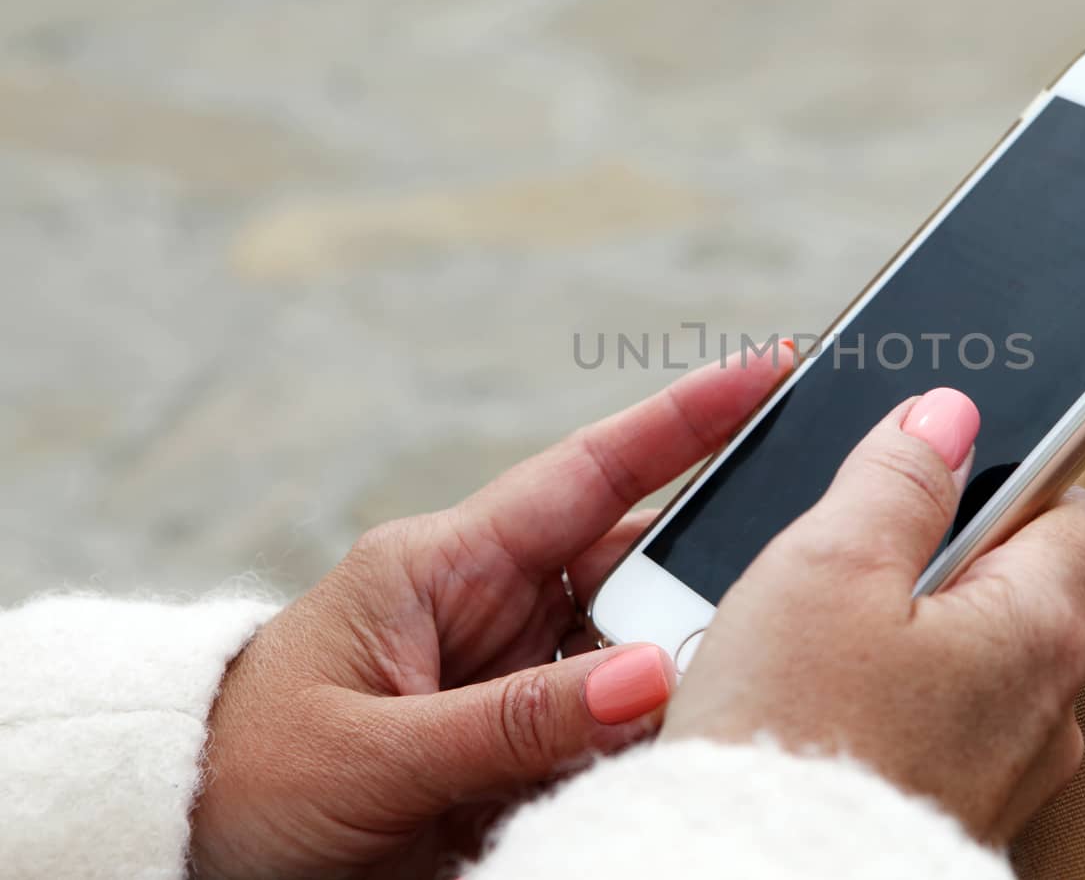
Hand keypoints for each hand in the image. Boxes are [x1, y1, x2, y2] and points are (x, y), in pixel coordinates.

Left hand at [190, 348, 792, 878]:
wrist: (189, 845)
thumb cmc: (250, 775)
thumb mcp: (375, 750)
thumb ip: (514, 720)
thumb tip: (653, 678)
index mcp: (442, 566)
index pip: (586, 474)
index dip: (682, 417)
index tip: (766, 367)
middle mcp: (489, 608)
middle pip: (631, 572)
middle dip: (705, 581)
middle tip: (779, 596)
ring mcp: (506, 675)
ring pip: (631, 655)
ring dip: (676, 677)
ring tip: (716, 703)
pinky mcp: (514, 743)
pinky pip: (606, 728)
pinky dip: (643, 740)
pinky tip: (669, 752)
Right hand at [665, 388, 1084, 842]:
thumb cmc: (790, 738)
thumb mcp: (830, 564)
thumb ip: (899, 477)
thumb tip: (946, 416)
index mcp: (1039, 627)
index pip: (1076, 507)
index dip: (1010, 473)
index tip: (945, 469)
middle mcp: (1049, 707)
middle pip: (1015, 583)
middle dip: (937, 559)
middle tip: (849, 569)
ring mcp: (1009, 772)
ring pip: (971, 657)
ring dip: (906, 635)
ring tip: (819, 647)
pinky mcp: (959, 813)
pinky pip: (940, 726)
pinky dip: (895, 703)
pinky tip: (826, 708)